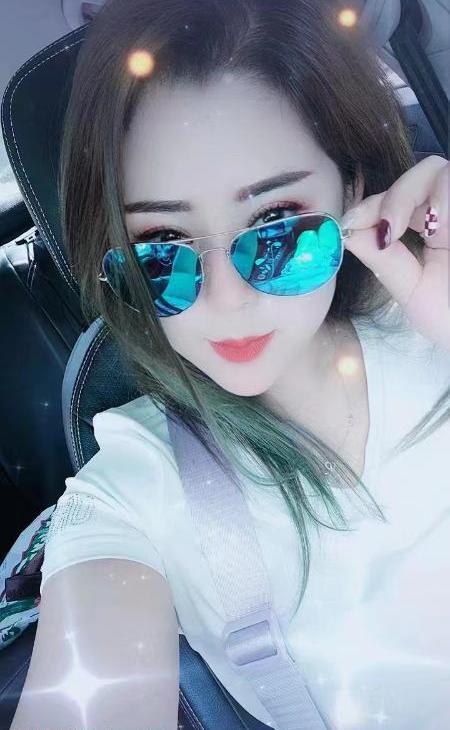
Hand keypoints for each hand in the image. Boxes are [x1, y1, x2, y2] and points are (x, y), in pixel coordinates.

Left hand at [340, 155, 449, 349]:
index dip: (372, 204)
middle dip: (396, 197)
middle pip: (420, 175)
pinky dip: (444, 198)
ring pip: (439, 170)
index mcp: (434, 230)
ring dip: (419, 195)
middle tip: (389, 230)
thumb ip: (383, 261)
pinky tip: (442, 227)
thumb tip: (346, 232)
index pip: (398, 199)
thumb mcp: (413, 292)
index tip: (351, 222)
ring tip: (427, 230)